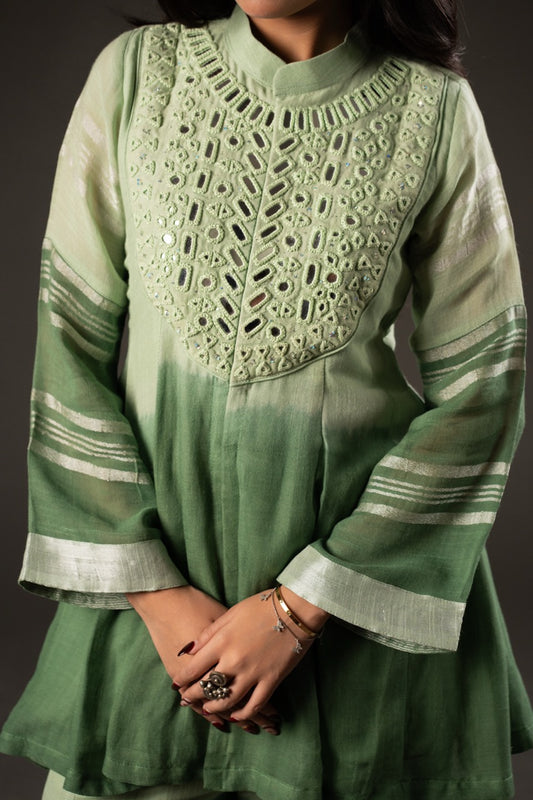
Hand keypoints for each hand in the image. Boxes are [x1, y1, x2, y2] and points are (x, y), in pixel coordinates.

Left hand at [126, 586, 279, 733]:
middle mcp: (234, 661)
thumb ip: (208, 634)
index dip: (182, 679)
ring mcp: (253, 673)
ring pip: (228, 701)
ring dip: (214, 707)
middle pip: (207, 687)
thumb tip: (187, 650)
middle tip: (187, 700)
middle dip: (193, 696)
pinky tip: (236, 715)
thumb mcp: (230, 613)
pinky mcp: (271, 680)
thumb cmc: (260, 606)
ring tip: (207, 708)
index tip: (177, 684)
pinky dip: (244, 714)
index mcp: (222, 642)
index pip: (194, 668)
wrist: (294, 610)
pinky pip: (255, 705)